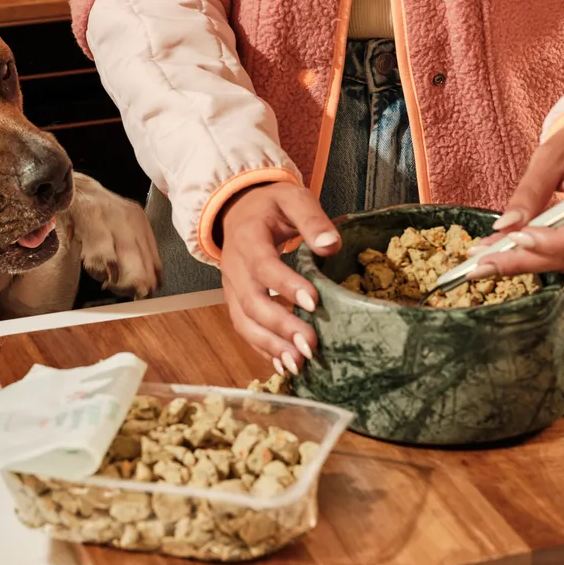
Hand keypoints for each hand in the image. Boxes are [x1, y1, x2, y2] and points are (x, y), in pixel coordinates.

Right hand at [218, 181, 339, 373]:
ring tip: (298, 363)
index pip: (263, 265)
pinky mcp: (236, 302)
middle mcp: (234, 267)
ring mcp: (232, 288)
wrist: (239, 211)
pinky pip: (245, 329)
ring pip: (244, 322)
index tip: (314, 302)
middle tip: (309, 344)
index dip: (285, 285)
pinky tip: (284, 365)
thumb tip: (331, 245)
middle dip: (280, 326)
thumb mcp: (292, 198)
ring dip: (270, 345)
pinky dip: (262, 349)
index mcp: (247, 238)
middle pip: (251, 301)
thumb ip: (311, 219)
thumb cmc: (270, 206)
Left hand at [481, 119, 563, 275]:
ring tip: (489, 257)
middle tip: (485, 262)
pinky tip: (511, 251)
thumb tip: (505, 226)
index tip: (516, 238)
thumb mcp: (550, 157)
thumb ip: (529, 192)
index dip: (552, 242)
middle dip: (526, 260)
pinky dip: (539, 256)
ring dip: (527, 261)